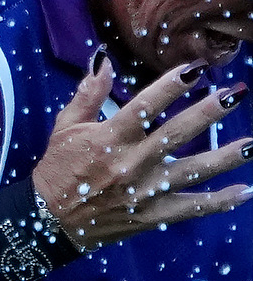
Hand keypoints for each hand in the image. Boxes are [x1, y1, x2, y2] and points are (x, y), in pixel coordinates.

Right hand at [31, 57, 252, 249]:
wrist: (49, 220)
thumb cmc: (58, 168)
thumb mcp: (65, 127)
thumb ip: (88, 94)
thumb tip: (104, 61)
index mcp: (109, 138)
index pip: (145, 105)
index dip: (171, 85)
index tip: (197, 68)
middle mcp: (131, 162)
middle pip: (177, 133)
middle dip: (209, 112)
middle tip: (236, 94)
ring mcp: (145, 191)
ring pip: (193, 170)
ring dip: (226, 156)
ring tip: (252, 144)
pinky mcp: (153, 214)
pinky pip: (192, 208)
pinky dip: (220, 201)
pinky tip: (244, 192)